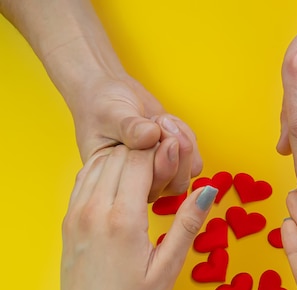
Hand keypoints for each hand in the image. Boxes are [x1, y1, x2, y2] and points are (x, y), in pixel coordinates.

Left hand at [55, 145, 214, 289]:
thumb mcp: (167, 269)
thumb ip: (187, 225)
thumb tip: (208, 190)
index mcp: (123, 220)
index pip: (140, 159)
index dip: (161, 152)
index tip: (177, 161)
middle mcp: (95, 209)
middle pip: (121, 154)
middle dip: (146, 152)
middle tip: (166, 170)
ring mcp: (78, 212)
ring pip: (101, 161)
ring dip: (126, 158)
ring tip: (148, 177)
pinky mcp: (70, 218)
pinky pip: (86, 176)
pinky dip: (107, 170)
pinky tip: (124, 184)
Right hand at [68, 74, 202, 201]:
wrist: (110, 92)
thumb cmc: (101, 106)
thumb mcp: (110, 114)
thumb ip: (129, 128)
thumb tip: (152, 136)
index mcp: (117, 181)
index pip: (148, 188)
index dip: (158, 163)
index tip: (153, 130)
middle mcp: (140, 183)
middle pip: (175, 184)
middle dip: (174, 151)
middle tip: (159, 121)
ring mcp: (159, 174)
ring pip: (188, 173)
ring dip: (182, 143)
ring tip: (160, 119)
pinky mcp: (175, 161)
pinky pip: (195, 159)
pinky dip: (186, 136)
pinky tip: (166, 121)